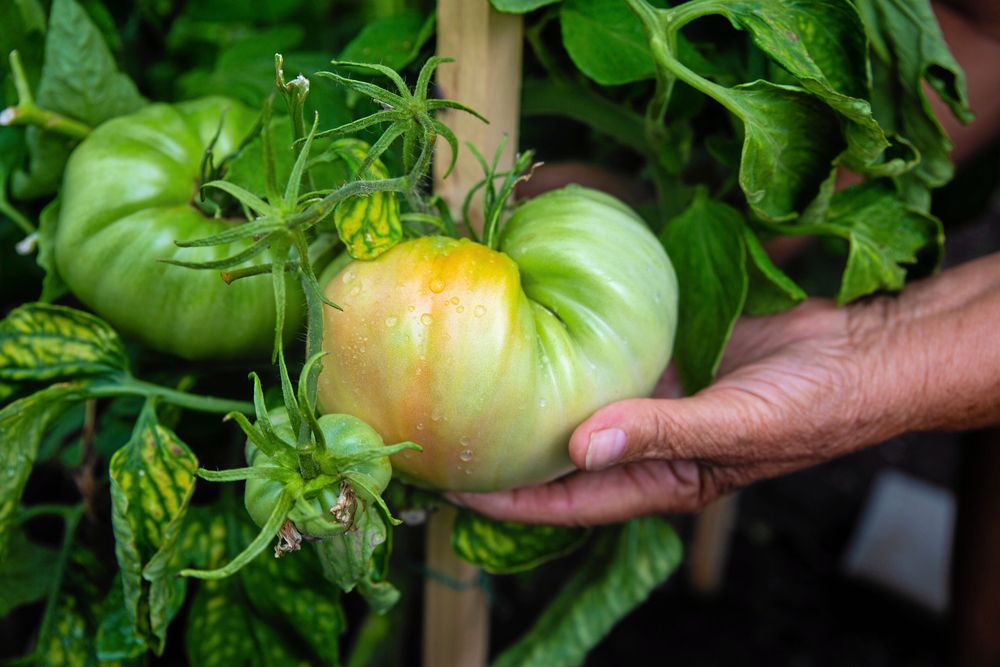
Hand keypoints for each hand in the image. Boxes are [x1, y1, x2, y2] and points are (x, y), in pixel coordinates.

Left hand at [451, 297, 910, 524]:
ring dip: (534, 391)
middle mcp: (644, 442)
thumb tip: (579, 448)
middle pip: (560, 454)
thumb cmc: (810, 407)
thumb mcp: (735, 428)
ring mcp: (650, 395)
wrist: (862, 353)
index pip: (566, 503)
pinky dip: (573, 342)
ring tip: (474, 373)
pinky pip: (606, 352)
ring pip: (577, 400)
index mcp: (658, 480)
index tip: (453, 485)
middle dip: (506, 446)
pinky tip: (537, 320)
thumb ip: (659, 434)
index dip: (508, 500)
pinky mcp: (661, 354)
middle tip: (445, 426)